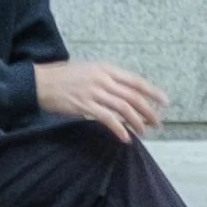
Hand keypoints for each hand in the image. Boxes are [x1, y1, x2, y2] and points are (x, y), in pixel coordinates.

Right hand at [31, 55, 163, 141]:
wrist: (41, 82)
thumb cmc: (65, 77)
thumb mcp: (90, 71)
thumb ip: (108, 78)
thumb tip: (126, 91)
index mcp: (106, 68)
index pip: (136, 80)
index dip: (152, 91)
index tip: (165, 101)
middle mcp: (103, 78)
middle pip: (133, 96)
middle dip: (148, 111)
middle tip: (157, 123)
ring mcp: (94, 92)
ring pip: (123, 108)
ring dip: (136, 122)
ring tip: (143, 132)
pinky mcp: (84, 105)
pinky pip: (107, 118)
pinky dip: (119, 129)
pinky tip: (125, 138)